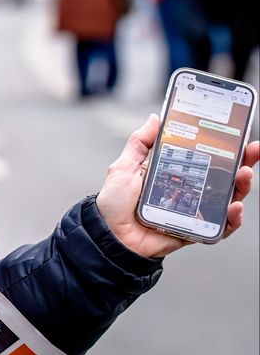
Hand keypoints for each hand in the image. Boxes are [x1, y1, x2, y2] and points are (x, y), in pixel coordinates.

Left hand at [96, 113, 257, 258]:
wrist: (109, 236)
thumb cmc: (114, 203)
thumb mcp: (124, 166)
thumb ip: (140, 143)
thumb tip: (156, 118)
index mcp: (174, 173)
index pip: (205, 157)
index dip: (223, 147)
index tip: (237, 134)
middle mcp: (188, 190)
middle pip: (224, 176)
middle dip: (243, 162)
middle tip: (253, 150)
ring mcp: (194, 211)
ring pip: (228, 198)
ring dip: (242, 186)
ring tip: (244, 174)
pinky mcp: (195, 231)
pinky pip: (221, 227)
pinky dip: (232, 219)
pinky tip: (233, 207)